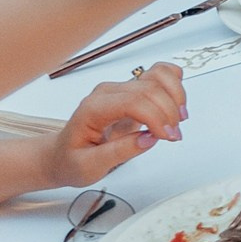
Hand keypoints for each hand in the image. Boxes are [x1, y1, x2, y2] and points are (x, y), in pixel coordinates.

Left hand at [51, 66, 186, 185]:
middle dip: (169, 111)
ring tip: (178, 119)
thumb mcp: (88, 167)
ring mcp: (120, 87)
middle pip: (150, 88)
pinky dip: (174, 84)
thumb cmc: (71, 161)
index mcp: (93, 108)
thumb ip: (118, 152)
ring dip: (176, 95)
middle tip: (174, 136)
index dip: (157, 117)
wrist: (62, 155)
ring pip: (159, 75)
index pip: (134, 101)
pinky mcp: (132, 89)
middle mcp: (108, 91)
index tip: (167, 136)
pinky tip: (175, 104)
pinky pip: (160, 74)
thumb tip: (149, 138)